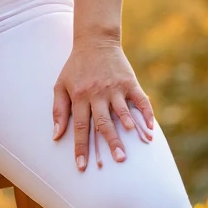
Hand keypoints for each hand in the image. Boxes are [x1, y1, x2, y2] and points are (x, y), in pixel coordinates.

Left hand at [52, 31, 154, 171]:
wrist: (95, 41)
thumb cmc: (75, 67)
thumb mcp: (60, 85)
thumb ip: (58, 110)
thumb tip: (56, 136)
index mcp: (79, 96)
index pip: (80, 127)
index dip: (81, 147)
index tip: (82, 166)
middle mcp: (98, 93)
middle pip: (103, 122)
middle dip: (110, 142)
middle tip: (118, 160)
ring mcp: (115, 87)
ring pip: (123, 111)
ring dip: (129, 127)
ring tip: (135, 144)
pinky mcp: (129, 82)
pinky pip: (140, 100)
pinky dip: (147, 114)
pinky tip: (151, 128)